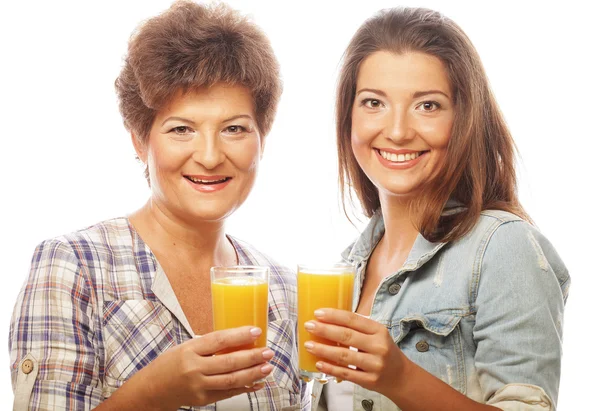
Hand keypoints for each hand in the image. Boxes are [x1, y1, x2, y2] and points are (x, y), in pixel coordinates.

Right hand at [127, 326, 273, 408]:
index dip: (239, 335)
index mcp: (189, 350)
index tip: (256, 332)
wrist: (151, 390)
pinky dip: (245, 388)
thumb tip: (238, 339)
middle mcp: (194, 369)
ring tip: (267, 367)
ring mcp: (198, 386)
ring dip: (252, 374)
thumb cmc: (169, 364)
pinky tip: (257, 383)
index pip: (218, 340)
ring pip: (231, 380)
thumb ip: (208, 346)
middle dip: (252, 357)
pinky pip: (227, 393)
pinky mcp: (202, 399)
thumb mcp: (185, 347)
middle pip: (228, 362)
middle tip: (268, 352)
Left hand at [304, 309, 407, 398]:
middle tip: (309, 326)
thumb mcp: (377, 334)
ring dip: (323, 350)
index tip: (318, 313)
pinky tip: (319, 363)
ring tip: (309, 345)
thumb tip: (329, 319)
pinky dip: (331, 368)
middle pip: (347, 336)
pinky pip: (346, 373)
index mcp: (379, 330)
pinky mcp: (369, 380)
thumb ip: (358, 327)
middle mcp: (378, 346)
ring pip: (344, 356)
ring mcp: (374, 365)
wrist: (401, 377)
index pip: (353, 319)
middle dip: (325, 330)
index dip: (334, 315)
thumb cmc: (384, 351)